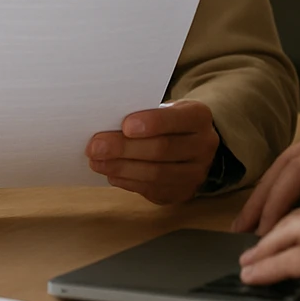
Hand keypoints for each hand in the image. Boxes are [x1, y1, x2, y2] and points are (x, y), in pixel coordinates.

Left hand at [87, 100, 219, 204]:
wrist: (192, 143)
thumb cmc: (169, 122)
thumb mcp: (165, 109)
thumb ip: (144, 115)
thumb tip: (108, 126)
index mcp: (200, 117)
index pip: (177, 120)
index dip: (151, 123)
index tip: (124, 125)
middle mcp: (204, 145)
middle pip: (162, 149)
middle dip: (125, 148)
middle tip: (95, 147)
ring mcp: (196, 172)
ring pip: (156, 174)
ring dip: (121, 168)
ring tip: (97, 162)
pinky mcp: (183, 192)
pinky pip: (152, 190)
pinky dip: (128, 182)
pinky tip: (111, 173)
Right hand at [232, 119, 299, 234]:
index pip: (299, 171)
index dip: (276, 203)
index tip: (260, 231)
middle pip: (290, 163)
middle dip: (265, 197)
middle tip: (242, 229)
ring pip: (296, 163)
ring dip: (274, 192)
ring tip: (253, 224)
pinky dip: (292, 189)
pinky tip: (279, 212)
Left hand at [239, 193, 299, 300]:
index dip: (298, 211)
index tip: (284, 224)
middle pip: (298, 210)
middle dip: (271, 222)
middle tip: (254, 237)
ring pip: (286, 232)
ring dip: (263, 247)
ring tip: (249, 260)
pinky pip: (286, 260)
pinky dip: (266, 266)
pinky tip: (255, 275)